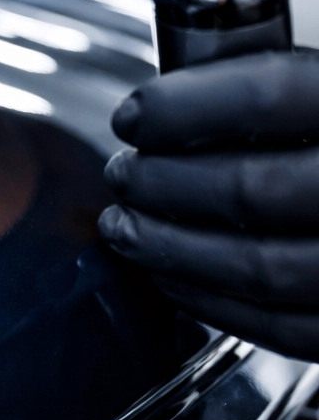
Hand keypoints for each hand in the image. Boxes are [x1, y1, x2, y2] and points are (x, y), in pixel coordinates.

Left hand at [99, 50, 318, 358]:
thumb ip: (294, 92)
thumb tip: (179, 100)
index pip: (274, 94)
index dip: (185, 106)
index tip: (137, 114)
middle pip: (253, 189)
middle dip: (162, 184)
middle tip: (125, 172)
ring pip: (261, 267)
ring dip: (170, 247)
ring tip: (130, 225)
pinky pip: (286, 328)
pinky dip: (213, 302)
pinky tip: (175, 275)